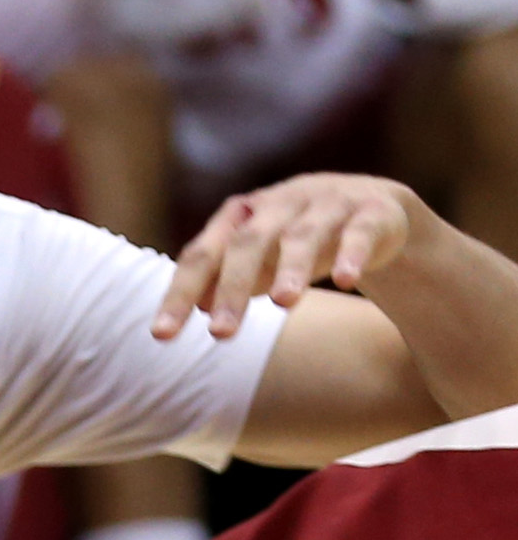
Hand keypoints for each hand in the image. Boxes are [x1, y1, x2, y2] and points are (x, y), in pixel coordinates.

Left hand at [155, 171, 427, 340]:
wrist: (377, 210)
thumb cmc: (300, 240)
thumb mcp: (262, 260)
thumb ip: (228, 279)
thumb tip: (195, 307)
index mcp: (242, 216)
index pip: (202, 255)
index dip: (179, 293)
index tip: (161, 335)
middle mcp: (279, 204)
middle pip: (247, 244)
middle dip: (232, 288)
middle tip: (220, 334)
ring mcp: (327, 204)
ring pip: (303, 235)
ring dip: (291, 268)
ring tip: (283, 304)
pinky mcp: (374, 212)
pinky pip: (361, 232)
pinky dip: (352, 254)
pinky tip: (345, 280)